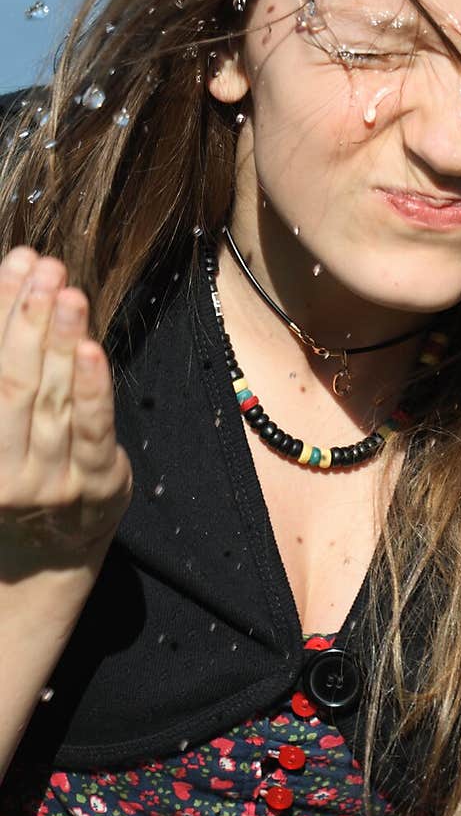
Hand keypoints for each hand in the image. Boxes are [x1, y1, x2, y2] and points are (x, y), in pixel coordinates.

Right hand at [0, 247, 132, 572]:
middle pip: (12, 381)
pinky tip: (89, 348)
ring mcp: (49, 481)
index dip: (0, 311)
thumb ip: (6, 367)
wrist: (47, 553)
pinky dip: (91, 389)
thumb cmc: (17, 471)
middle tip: (44, 267)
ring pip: (51, 401)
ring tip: (66, 291)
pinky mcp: (96, 485)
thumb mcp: (0, 430)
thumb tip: (14, 284)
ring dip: (59, 340)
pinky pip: (93, 431)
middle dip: (27, 318)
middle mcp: (1, 470)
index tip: (15, 262)